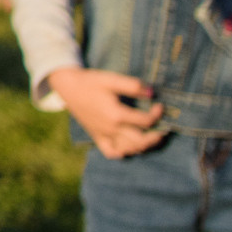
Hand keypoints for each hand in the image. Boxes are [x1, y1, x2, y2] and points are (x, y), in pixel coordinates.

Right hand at [49, 67, 168, 157]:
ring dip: (144, 145)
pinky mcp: (96, 136)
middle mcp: (111, 128)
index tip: (160, 105)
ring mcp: (103, 134)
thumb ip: (132, 86)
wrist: (67, 86)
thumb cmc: (90, 81)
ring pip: (129, 149)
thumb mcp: (111, 79)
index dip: (157, 114)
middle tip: (163, 128)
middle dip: (156, 136)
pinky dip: (123, 152)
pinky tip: (130, 146)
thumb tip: (152, 92)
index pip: (146, 121)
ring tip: (151, 136)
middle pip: (140, 141)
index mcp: (116, 114)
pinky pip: (112, 152)